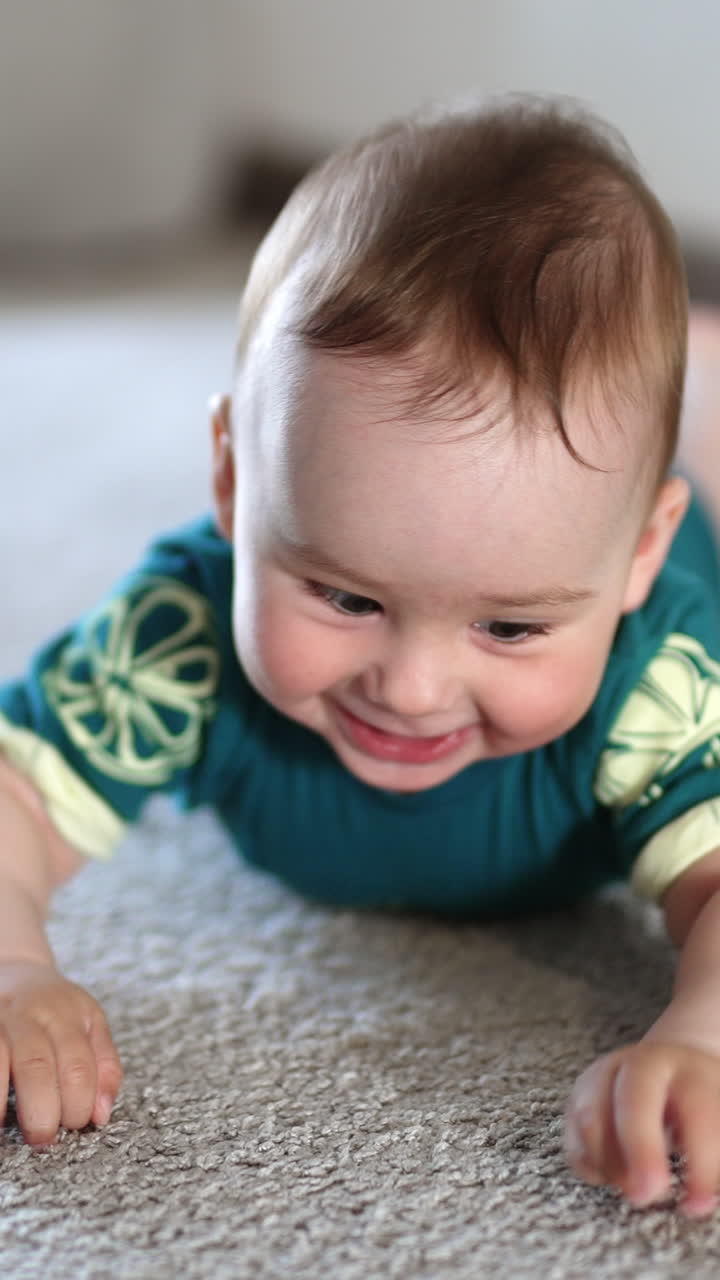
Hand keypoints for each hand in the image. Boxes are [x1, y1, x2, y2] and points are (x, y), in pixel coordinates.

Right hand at [0, 961, 122, 1145]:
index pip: (78, 1065)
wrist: (14, 969)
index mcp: (70, 1015)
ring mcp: (0, 1021)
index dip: (79, 1103)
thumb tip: (102, 1116)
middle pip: (37, 1065)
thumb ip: (104, 1066)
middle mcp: (31, 1014)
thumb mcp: (90, 1023)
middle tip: (44, 1138)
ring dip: (1, 1103)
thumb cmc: (56, 1009)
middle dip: (43, 1111)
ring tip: (5, 1129)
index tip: (76, 1125)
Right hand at [564, 1041, 719, 1217]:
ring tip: (636, 1193)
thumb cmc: (698, 1100)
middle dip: (639, 1150)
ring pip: (591, 1117)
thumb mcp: (715, 1116)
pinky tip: (612, 1178)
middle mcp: (640, 1065)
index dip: (699, 1162)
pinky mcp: (578, 1097)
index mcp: (687, 1070)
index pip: (696, 1112)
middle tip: (646, 1195)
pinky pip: (573, 1138)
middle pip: (633, 1099)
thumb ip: (710, 1150)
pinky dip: (590, 1165)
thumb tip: (702, 1198)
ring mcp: (603, 1077)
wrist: (668, 1065)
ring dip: (611, 1165)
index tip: (698, 1204)